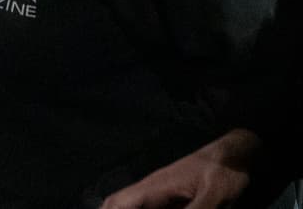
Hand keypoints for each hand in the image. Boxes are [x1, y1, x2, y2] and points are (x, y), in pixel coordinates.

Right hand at [100, 129, 259, 208]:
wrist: (240, 155)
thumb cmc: (225, 170)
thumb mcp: (215, 194)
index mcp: (155, 187)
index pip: (119, 202)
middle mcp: (153, 191)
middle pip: (118, 203)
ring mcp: (163, 196)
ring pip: (133, 205)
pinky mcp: (175, 200)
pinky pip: (151, 207)